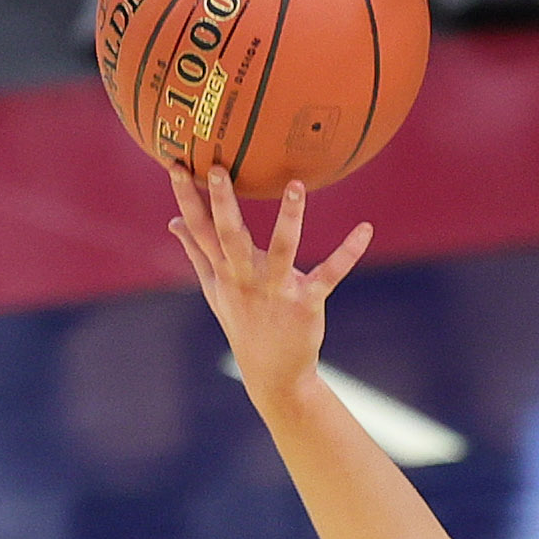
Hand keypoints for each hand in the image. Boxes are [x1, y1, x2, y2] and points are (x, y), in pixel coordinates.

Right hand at [168, 168, 371, 406]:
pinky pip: (328, 274)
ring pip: (282, 250)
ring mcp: (276, 291)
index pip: (199, 229)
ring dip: (289, 219)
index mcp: (224, 272)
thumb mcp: (215, 290)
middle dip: (223, 203)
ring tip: (295, 186)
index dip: (187, 197)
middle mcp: (246, 279)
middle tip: (219, 168)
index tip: (176, 164)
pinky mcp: (306, 302)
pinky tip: (365, 229)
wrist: (273, 375)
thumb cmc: (243, 323)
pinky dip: (348, 252)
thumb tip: (172, 223)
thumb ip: (196, 253)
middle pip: (230, 236)